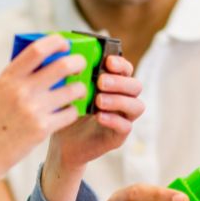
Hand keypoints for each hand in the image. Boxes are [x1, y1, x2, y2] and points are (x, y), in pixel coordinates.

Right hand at [0, 34, 89, 185]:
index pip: (38, 49)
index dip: (56, 41)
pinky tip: (68, 111)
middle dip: (78, 62)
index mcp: (7, 78)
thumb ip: (12, 78)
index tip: (64, 43)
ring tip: (77, 90)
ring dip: (79, 88)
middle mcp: (21, 91)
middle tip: (80, 65)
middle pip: (63, 65)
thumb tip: (35, 65)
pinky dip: (73, 110)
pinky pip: (70, 114)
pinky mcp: (41, 130)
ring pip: (73, 90)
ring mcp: (33, 111)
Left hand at [40, 54, 143, 200]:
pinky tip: (100, 116)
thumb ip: (75, 77)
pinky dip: (114, 120)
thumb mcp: (69, 91)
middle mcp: (123, 98)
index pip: (126, 69)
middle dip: (120, 82)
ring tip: (99, 100)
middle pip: (135, 86)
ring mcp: (123, 117)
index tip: (107, 61)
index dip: (121, 64)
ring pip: (137, 106)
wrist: (62, 142)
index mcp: (114, 84)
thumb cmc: (68, 111)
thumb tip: (71, 58)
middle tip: (101, 82)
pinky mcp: (119, 135)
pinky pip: (126, 127)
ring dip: (119, 100)